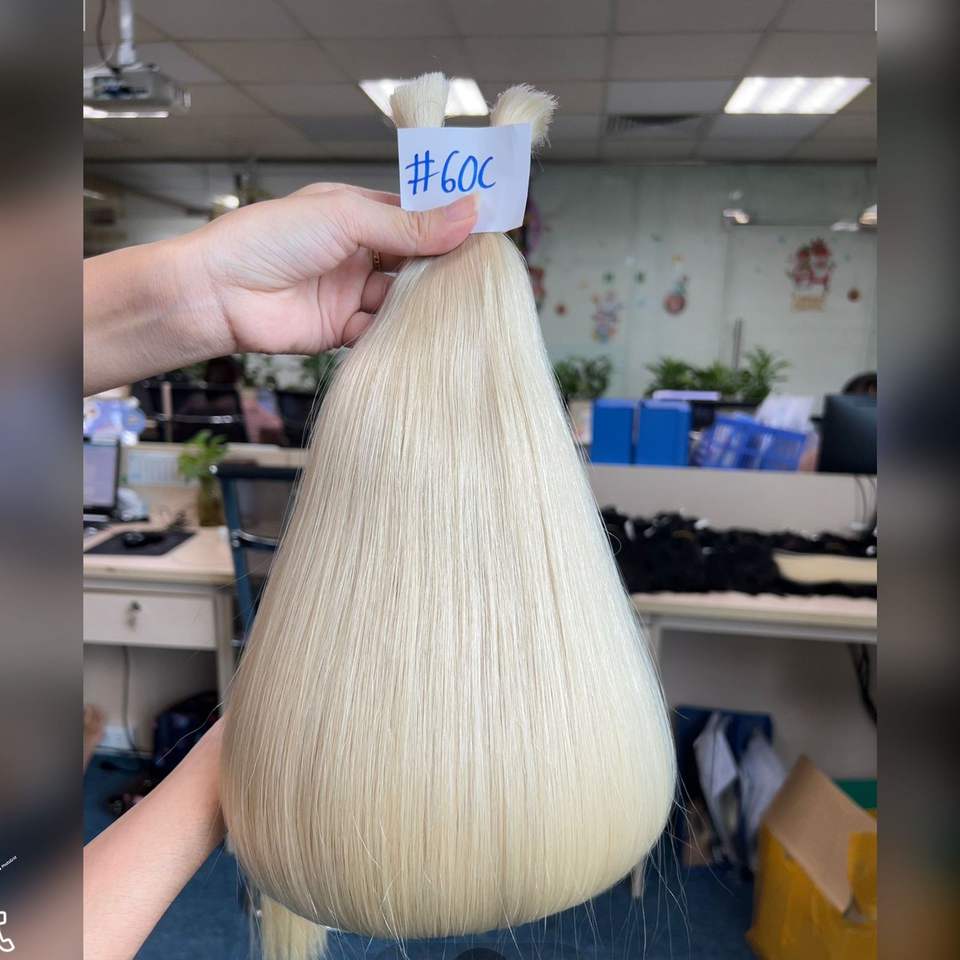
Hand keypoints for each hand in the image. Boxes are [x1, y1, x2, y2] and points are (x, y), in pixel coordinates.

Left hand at [180, 183, 477, 355]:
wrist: (218, 294)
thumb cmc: (269, 239)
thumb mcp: (346, 218)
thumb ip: (408, 225)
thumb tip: (468, 213)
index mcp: (355, 213)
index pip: (414, 216)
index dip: (447, 224)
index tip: (484, 232)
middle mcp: (357, 252)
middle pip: (413, 260)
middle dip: (440, 267)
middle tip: (480, 274)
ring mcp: (350, 292)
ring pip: (401, 298)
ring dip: (423, 302)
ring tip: (458, 305)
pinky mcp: (342, 330)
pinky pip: (381, 331)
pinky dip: (400, 332)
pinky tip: (424, 332)